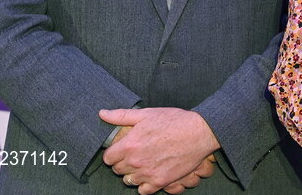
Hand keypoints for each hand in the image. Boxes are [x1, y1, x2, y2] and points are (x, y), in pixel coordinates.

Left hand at [100, 107, 219, 194]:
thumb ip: (121, 116)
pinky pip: (143, 190)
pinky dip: (145, 184)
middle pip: (118, 170)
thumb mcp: (147, 114)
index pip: (108, 158)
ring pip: (129, 180)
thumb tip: (102, 114)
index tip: (122, 150)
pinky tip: (151, 173)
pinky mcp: (160, 181)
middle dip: (123, 163)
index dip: (114, 153)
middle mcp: (136, 161)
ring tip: (144, 164)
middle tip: (136, 155)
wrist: (199, 132)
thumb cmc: (174, 121)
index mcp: (130, 144)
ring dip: (134, 174)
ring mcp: (148, 173)